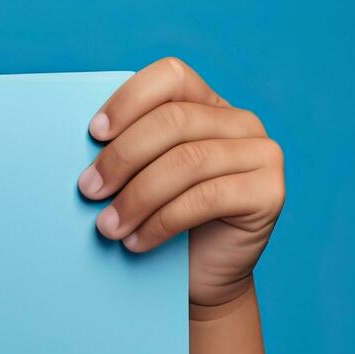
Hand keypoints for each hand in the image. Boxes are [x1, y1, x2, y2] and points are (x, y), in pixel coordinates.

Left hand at [78, 57, 283, 307]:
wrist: (202, 276)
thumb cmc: (166, 222)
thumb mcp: (146, 174)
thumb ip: (131, 148)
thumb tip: (84, 142)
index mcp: (210, 104)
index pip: (171, 76)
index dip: (130, 99)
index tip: (94, 134)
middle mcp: (242, 122)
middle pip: (174, 120)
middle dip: (123, 156)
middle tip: (89, 189)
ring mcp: (263, 154)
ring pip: (188, 161)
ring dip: (137, 196)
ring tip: (108, 226)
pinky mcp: (270, 191)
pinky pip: (206, 198)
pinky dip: (162, 221)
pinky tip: (137, 241)